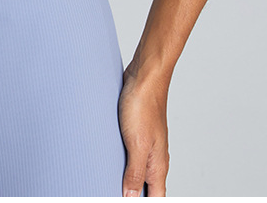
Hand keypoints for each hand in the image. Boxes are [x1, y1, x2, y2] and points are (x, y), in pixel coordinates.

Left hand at [118, 63, 169, 196]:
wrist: (144, 75)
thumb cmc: (144, 105)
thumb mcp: (137, 144)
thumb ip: (135, 173)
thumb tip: (130, 198)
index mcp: (158, 166)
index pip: (155, 198)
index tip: (125, 201)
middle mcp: (154, 158)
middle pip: (146, 188)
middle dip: (132, 195)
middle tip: (110, 191)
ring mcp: (146, 145)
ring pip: (138, 171)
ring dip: (126, 180)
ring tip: (109, 183)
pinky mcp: (136, 132)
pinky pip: (130, 155)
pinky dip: (121, 163)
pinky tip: (108, 161)